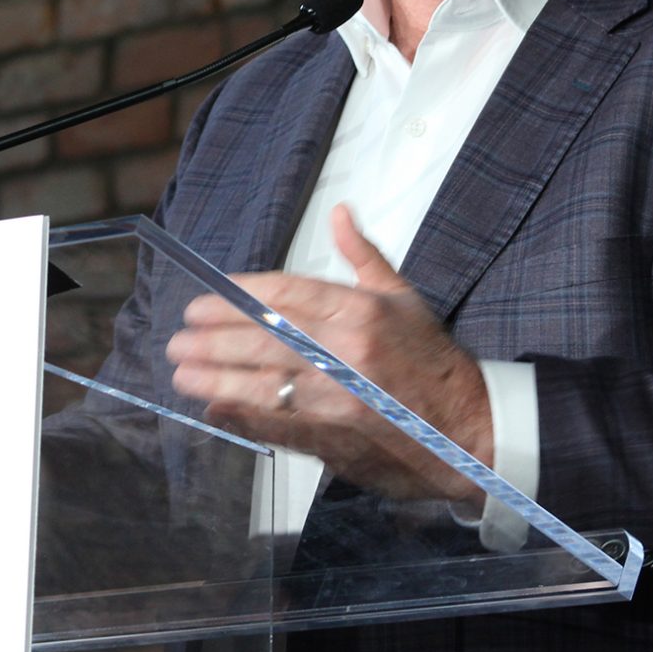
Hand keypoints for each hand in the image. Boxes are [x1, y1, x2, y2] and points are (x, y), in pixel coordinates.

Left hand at [164, 205, 495, 506]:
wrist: (471, 432)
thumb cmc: (433, 363)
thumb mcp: (405, 299)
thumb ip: (364, 256)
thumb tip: (340, 212)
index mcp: (364, 311)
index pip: (287, 293)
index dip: (237, 296)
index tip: (204, 300)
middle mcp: (350, 352)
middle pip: (265, 337)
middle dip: (214, 337)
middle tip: (180, 336)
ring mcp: (341, 399)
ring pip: (265, 383)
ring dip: (216, 377)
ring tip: (182, 371)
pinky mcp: (338, 438)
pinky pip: (280, 425)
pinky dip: (243, 416)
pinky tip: (215, 407)